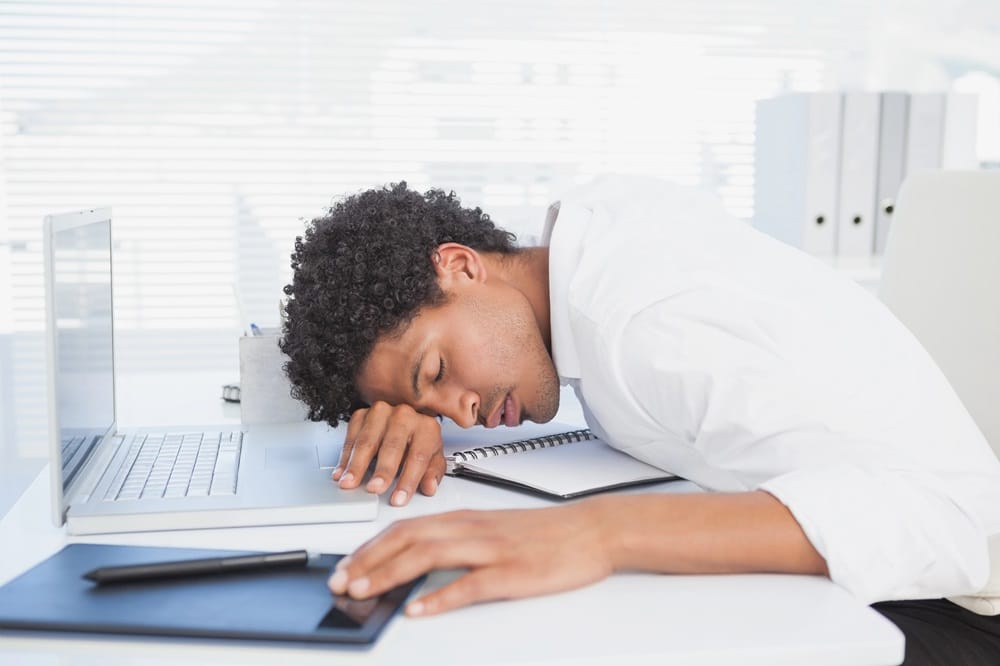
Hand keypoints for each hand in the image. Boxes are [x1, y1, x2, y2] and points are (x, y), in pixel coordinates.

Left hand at [327, 500, 616, 616]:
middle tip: (339, 582)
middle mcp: (471, 529)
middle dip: (367, 560)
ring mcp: (490, 550)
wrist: (592, 530)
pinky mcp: (511, 573)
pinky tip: (418, 609)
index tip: (345, 565)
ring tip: (362, 590)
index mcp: (465, 519)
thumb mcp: (494, 531)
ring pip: (428, 555)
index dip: (370, 546)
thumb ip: (458, 542)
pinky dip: (439, 597)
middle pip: (407, 538)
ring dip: (389, 573)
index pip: (405, 528)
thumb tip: (419, 560)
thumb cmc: (545, 534)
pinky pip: (469, 585)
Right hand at [333, 401, 445, 505]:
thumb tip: (429, 487)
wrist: (405, 418)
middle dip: (382, 470)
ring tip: (350, 483)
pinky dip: (345, 457)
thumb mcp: (433, 456)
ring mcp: (382, 413)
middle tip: (374, 489)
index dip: (408, 480)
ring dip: (357, 465)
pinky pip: (351, 437)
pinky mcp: (362, 414)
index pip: (418, 456)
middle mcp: (404, 416)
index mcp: (427, 427)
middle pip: (392, 446)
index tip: (398, 498)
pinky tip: (342, 472)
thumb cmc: (419, 440)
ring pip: (367, 441)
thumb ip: (432, 473)